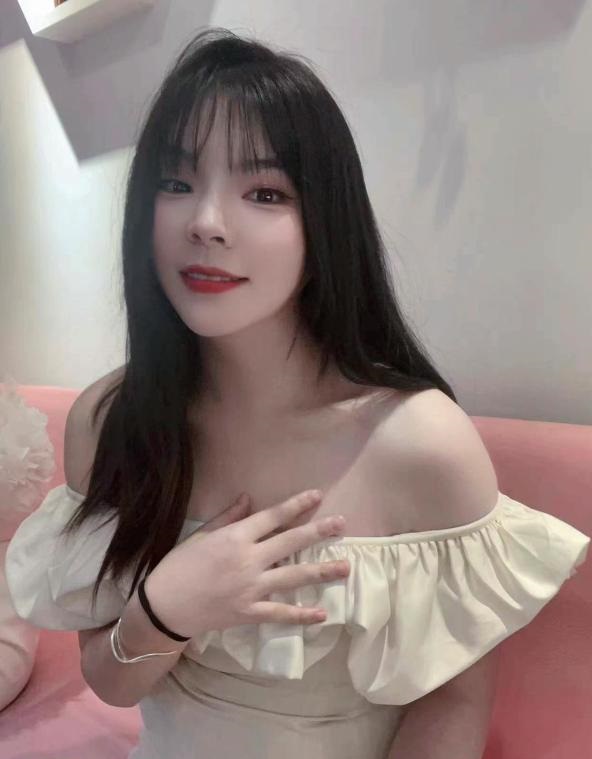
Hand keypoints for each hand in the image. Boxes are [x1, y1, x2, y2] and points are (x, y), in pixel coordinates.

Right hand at [145, 490, 350, 637]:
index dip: (296, 505)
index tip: (317, 495)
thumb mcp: (201, 535)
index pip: (273, 516)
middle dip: (318, 531)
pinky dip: (301, 615)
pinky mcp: (249, 612)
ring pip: (293, 577)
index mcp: (235, 537)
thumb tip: (249, 498)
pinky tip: (322, 613)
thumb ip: (228, 516)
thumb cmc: (178, 566)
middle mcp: (249, 560)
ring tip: (345, 567)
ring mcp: (251, 588)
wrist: (163, 606)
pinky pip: (280, 613)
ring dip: (321, 571)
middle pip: (290, 542)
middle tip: (342, 524)